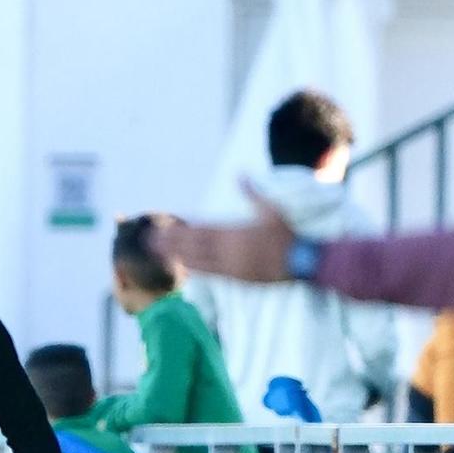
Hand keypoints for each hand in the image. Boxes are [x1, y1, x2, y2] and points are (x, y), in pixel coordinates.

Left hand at [149, 182, 295, 282]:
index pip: (201, 230)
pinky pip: (212, 274)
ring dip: (176, 256)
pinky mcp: (238, 279)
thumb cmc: (289, 234)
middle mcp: (229, 251)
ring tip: (157, 253)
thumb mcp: (272, 209)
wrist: (304, 261)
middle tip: (149, 241)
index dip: (180, 230)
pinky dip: (195, 270)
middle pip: (193, 246)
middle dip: (170, 243)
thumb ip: (252, 193)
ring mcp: (232, 266)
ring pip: (198, 261)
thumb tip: (239, 174)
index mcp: (235, 232)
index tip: (164, 227)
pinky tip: (182, 267)